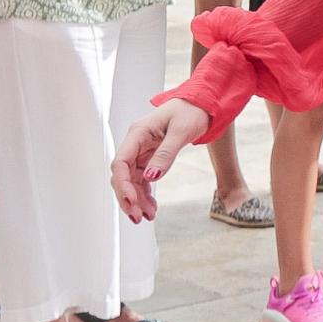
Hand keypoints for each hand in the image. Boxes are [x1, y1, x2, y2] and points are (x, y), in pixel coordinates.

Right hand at [110, 100, 209, 222]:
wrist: (202, 104)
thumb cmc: (191, 111)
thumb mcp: (181, 132)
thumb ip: (165, 154)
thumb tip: (150, 177)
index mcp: (138, 133)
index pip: (120, 162)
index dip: (122, 185)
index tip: (132, 202)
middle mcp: (135, 143)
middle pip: (122, 175)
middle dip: (128, 197)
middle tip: (138, 217)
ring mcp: (141, 151)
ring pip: (131, 180)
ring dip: (137, 199)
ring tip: (148, 216)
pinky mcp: (149, 157)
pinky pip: (142, 179)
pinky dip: (145, 194)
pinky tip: (152, 207)